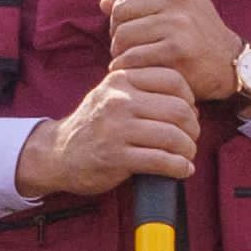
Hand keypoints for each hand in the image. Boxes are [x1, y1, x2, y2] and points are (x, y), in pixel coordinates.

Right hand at [13, 62, 199, 199]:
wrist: (57, 153)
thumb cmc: (94, 125)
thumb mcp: (111, 94)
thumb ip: (141, 88)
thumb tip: (188, 102)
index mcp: (120, 79)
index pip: (173, 79)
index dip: (190, 99)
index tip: (189, 114)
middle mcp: (118, 100)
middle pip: (178, 109)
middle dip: (193, 128)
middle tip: (191, 138)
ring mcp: (116, 129)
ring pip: (173, 136)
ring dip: (188, 149)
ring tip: (186, 156)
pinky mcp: (116, 157)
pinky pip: (161, 161)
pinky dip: (179, 168)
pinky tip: (182, 170)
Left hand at [102, 0, 243, 100]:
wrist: (229, 64)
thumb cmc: (196, 34)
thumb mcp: (177, 6)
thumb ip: (142, 0)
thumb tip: (103, 2)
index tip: (128, 19)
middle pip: (120, 8)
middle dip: (117, 29)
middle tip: (129, 44)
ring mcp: (179, 22)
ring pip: (122, 34)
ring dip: (120, 51)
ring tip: (132, 57)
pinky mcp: (177, 50)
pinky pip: (132, 57)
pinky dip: (127, 67)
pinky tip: (136, 70)